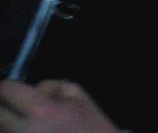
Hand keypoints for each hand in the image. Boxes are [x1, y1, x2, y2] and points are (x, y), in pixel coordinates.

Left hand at [0, 79, 119, 132]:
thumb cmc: (92, 126)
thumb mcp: (78, 95)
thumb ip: (52, 86)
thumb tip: (35, 90)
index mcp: (41, 110)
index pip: (7, 91)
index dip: (9, 87)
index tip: (14, 89)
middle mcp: (25, 131)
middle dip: (5, 108)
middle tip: (16, 107)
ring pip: (3, 131)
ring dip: (8, 125)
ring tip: (25, 121)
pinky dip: (17, 132)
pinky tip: (33, 131)